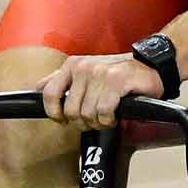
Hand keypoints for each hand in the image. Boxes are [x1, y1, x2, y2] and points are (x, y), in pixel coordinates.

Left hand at [40, 54, 162, 130]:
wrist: (150, 67)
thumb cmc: (117, 74)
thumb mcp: (86, 72)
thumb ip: (62, 80)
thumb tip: (36, 89)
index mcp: (72, 65)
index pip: (48, 94)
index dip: (54, 113)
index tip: (63, 120)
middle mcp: (83, 67)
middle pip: (70, 111)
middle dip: (83, 122)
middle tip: (95, 119)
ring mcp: (99, 73)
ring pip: (87, 114)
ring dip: (99, 122)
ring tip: (107, 116)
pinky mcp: (116, 81)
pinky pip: (103, 112)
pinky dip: (109, 120)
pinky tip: (115, 115)